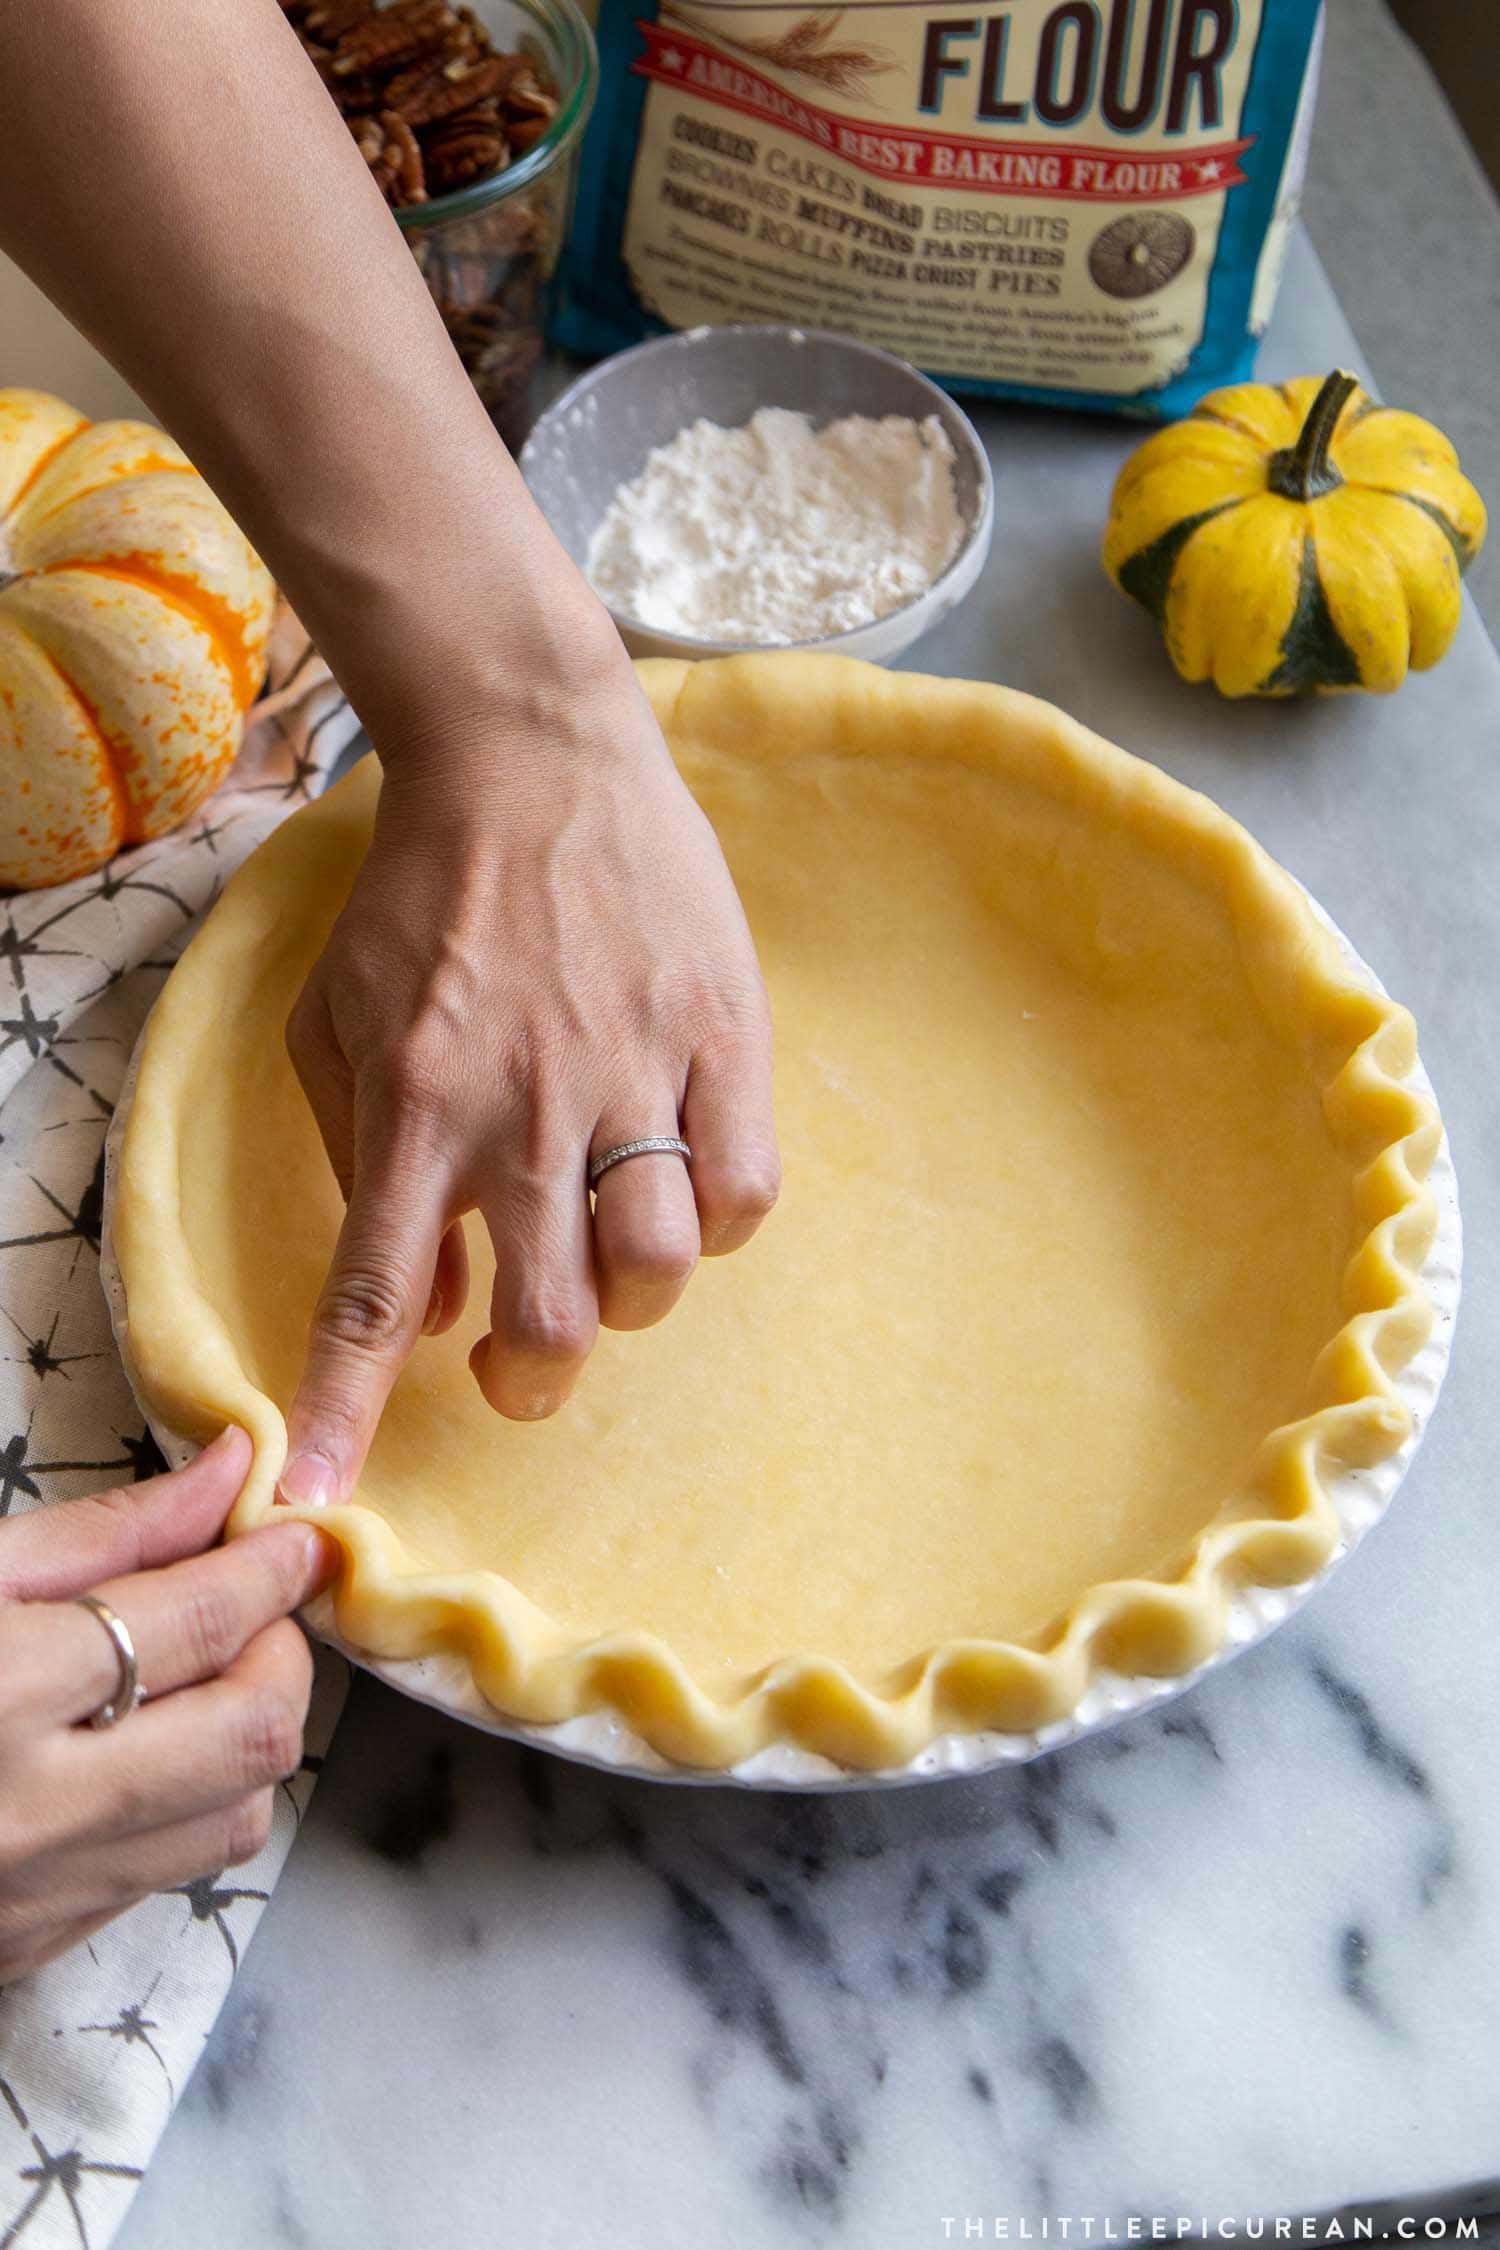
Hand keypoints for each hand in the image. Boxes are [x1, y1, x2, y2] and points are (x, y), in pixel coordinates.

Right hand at [0, 1427, 334, 1982]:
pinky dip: (189, 1802)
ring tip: (205, 1675)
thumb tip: (229, 1473)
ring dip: (249, 1733)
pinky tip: (144, 1751)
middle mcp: (33, 1810)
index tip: (297, 1533)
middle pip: (253, 1732)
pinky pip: (166, 1874)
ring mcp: (34, 1896)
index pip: (201, 1619)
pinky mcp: (26, 1948)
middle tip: (252, 1605)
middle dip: (281, 1653)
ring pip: (235, 1817)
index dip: (271, 1565)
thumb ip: (100, 1533)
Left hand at [281, 631, 778, 1503]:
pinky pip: (746, 1187)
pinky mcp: (724, 1038)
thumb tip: (428, 1302)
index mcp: (417, 1101)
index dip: (346, 1408)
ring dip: (630, 1303)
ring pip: (660, 1264)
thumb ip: (365, 1163)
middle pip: (552, 1317)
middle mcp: (527, 1108)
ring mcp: (636, 1074)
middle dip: (531, 1378)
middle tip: (518, 1361)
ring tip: (605, 1269)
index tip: (325, 1499)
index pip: (373, 1291)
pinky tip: (682, 1190)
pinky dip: (717, 1222)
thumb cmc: (423, 893)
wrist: (532, 755)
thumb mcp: (337, 1019)